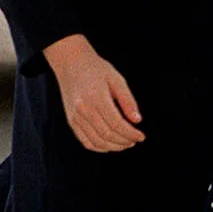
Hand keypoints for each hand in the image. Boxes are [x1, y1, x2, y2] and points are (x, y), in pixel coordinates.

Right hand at [43, 34, 144, 151]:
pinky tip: (110, 145)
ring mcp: (75, 116)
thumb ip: (127, 100)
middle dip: (125, 142)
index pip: (116, 123)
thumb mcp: (116, 79)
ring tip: (125, 144)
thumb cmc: (95, 69)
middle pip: (107, 135)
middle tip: (135, 140)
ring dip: (114, 147)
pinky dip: (100, 147)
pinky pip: (86, 141)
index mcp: (96, 97)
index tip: (141, 136)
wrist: (71, 63)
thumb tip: (137, 120)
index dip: (131, 134)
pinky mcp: (71, 121)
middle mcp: (83, 109)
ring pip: (96, 141)